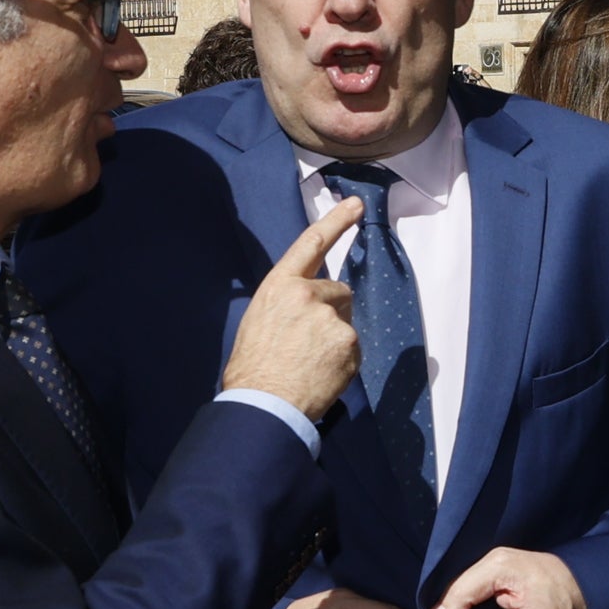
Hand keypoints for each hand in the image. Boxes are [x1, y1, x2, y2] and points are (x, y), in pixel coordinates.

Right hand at [224, 199, 363, 417]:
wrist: (263, 404)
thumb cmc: (253, 368)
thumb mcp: (259, 321)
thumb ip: (287, 304)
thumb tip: (307, 307)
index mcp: (279, 286)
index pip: (311, 244)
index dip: (336, 221)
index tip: (355, 204)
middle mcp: (307, 294)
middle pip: (339, 291)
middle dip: (331, 311)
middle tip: (308, 342)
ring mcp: (331, 318)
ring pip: (345, 320)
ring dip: (335, 336)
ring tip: (310, 361)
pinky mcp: (349, 341)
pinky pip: (353, 347)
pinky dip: (342, 359)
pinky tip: (321, 373)